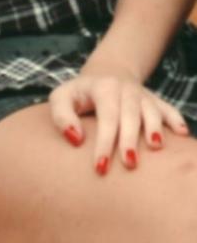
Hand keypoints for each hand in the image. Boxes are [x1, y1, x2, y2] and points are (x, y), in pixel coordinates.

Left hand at [48, 61, 189, 174]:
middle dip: (130, 139)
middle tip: (129, 164)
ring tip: (156, 146)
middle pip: (130, 114)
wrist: (105, 74)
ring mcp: (141, 94)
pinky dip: (175, 119)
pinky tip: (182, 133)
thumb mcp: (61, 98)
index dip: (104, 142)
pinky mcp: (154, 100)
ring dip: (155, 127)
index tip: (100, 168)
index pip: (105, 115)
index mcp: (102, 87)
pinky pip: (168, 108)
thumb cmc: (79, 94)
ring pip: (151, 109)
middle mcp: (124, 89)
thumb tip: (76, 139)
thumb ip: (62, 116)